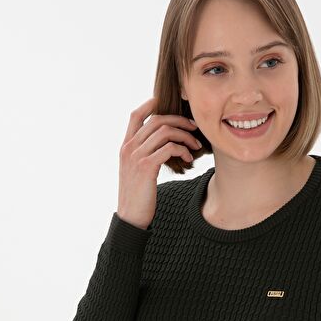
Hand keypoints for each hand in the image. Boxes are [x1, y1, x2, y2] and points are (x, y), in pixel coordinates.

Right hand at [117, 96, 200, 228]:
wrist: (131, 216)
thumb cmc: (138, 196)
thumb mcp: (136, 171)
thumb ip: (144, 155)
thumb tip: (162, 146)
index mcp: (125, 146)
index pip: (136, 116)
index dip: (151, 105)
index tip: (169, 103)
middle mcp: (129, 148)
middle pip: (157, 120)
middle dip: (179, 120)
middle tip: (194, 127)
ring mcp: (136, 156)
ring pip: (165, 132)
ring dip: (185, 136)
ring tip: (195, 146)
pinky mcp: (146, 167)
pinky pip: (169, 148)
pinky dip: (182, 150)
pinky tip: (189, 159)